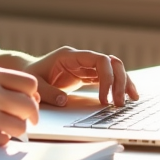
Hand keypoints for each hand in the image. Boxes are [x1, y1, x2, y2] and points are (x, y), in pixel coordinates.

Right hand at [0, 66, 39, 147]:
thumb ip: (4, 86)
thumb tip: (36, 99)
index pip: (30, 83)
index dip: (32, 96)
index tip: (28, 104)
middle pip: (30, 106)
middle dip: (29, 117)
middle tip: (21, 121)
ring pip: (20, 127)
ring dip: (12, 131)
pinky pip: (3, 141)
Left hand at [23, 47, 139, 107]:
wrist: (27, 71)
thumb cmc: (31, 75)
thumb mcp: (36, 84)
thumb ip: (48, 93)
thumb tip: (64, 101)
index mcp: (70, 56)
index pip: (98, 60)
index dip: (106, 78)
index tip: (104, 99)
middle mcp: (81, 59)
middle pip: (110, 63)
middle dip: (119, 82)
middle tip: (119, 103)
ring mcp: (85, 66)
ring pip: (113, 69)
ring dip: (124, 83)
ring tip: (131, 100)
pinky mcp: (87, 75)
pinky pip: (108, 78)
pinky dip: (118, 86)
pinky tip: (126, 97)